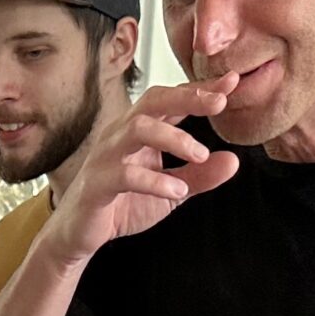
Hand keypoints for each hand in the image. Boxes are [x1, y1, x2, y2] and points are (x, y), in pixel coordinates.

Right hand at [45, 77, 245, 261]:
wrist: (80, 233)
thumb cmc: (122, 203)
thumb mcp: (171, 191)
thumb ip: (200, 176)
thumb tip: (233, 161)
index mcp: (139, 130)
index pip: (171, 100)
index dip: (200, 89)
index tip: (232, 82)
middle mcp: (121, 135)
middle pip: (153, 100)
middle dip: (187, 98)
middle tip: (219, 103)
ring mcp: (106, 157)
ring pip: (138, 129)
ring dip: (174, 138)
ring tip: (201, 155)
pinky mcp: (97, 184)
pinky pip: (125, 174)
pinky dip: (155, 181)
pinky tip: (177, 191)